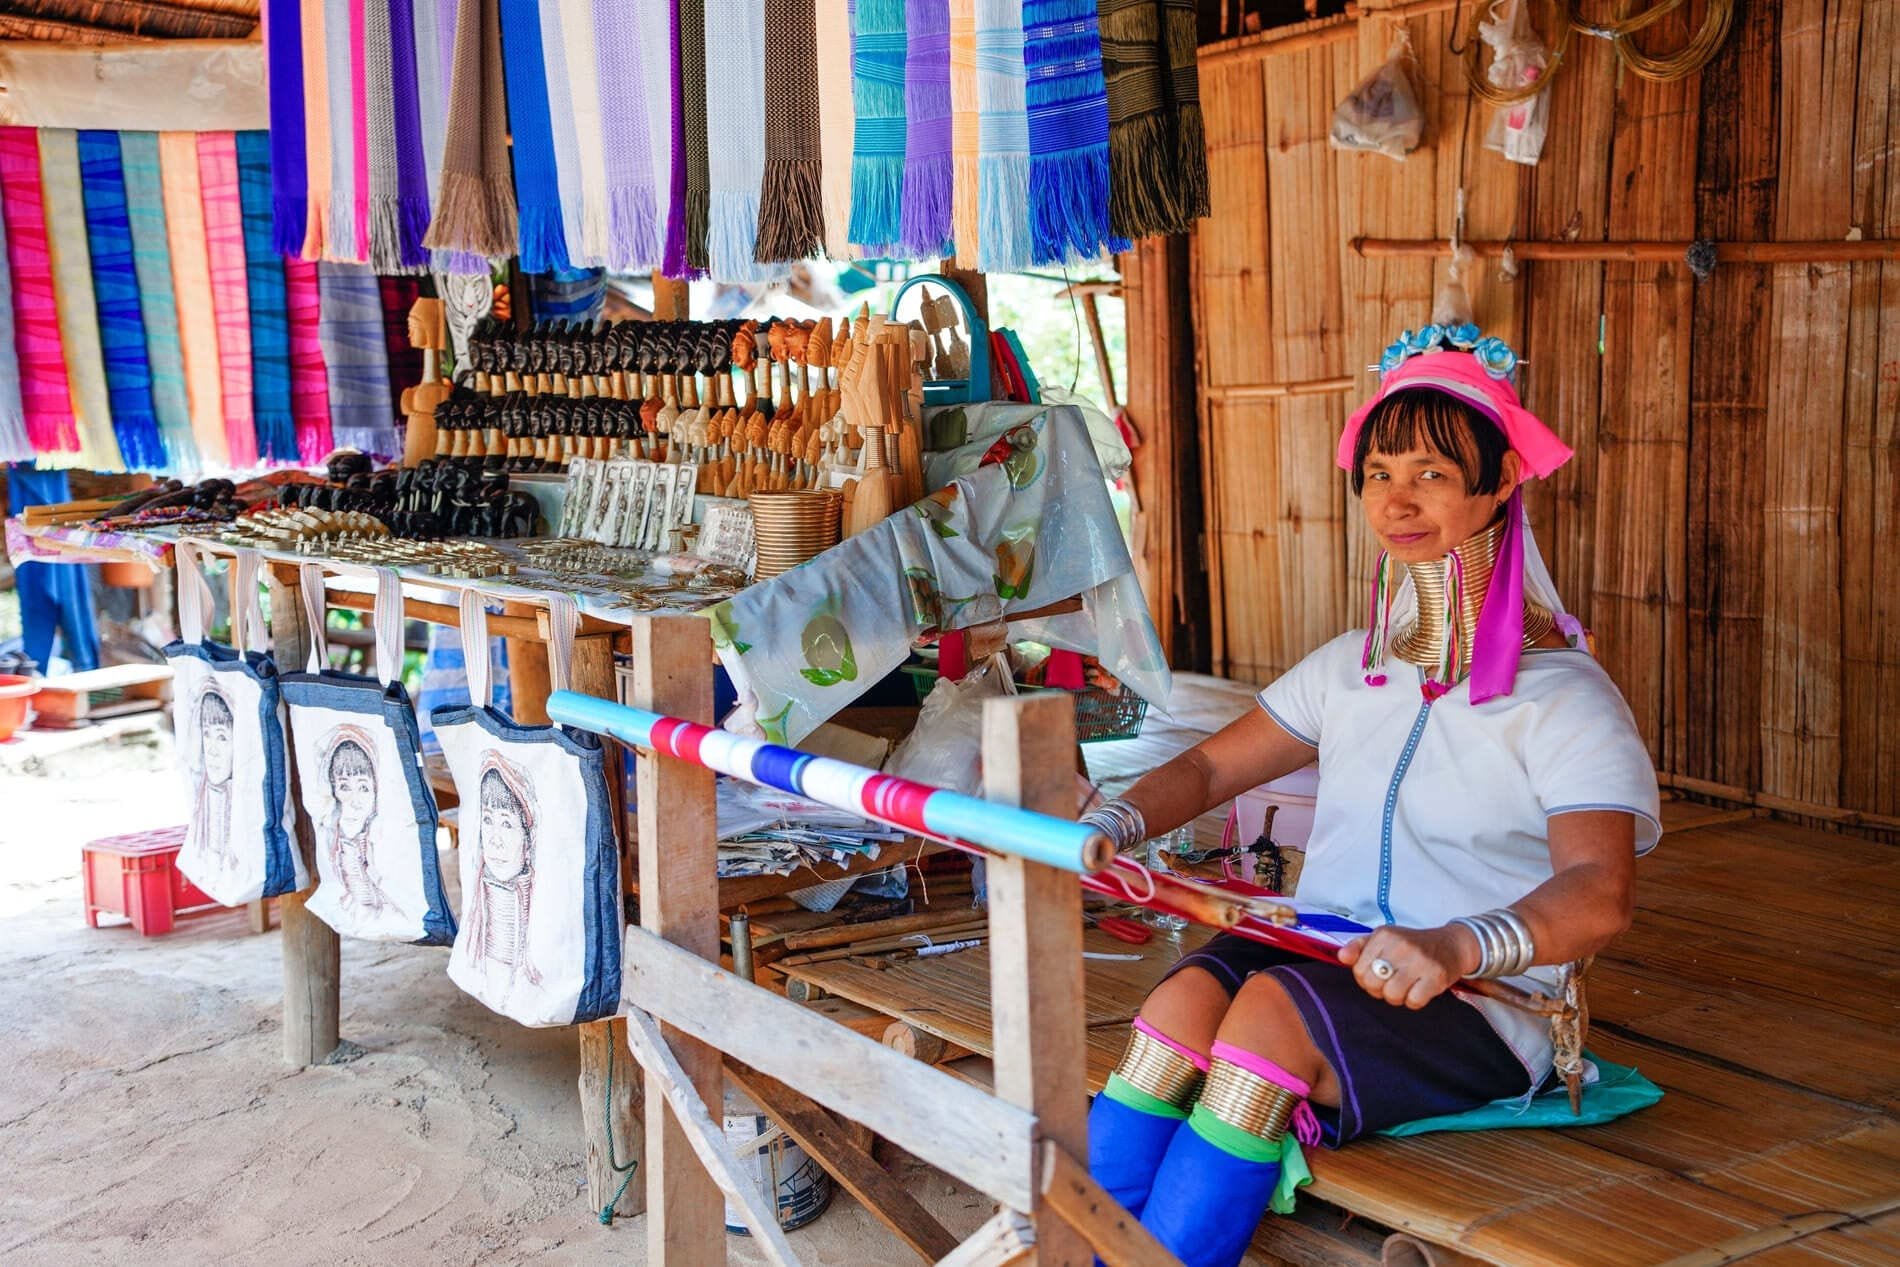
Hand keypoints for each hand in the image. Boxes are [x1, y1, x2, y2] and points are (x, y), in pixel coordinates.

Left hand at [1337, 923, 1480, 1009]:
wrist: (1451, 944)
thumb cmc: (1412, 945)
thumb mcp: (1384, 938)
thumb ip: (1359, 946)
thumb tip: (1341, 957)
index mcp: (1384, 935)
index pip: (1358, 970)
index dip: (1365, 979)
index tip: (1378, 976)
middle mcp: (1400, 945)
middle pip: (1372, 984)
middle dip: (1379, 990)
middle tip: (1391, 984)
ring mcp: (1419, 960)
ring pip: (1391, 995)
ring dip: (1397, 998)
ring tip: (1405, 987)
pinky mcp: (1436, 975)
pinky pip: (1414, 1001)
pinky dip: (1414, 1001)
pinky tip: (1419, 990)